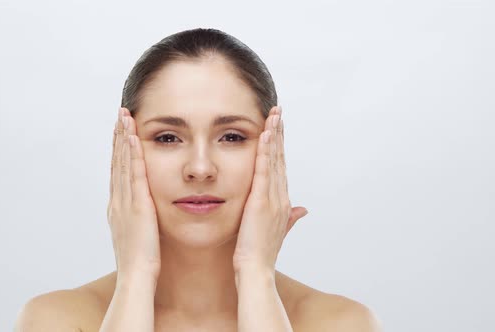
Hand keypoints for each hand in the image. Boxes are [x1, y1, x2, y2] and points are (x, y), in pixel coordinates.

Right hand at [107, 107, 160, 281]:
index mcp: (118, 207)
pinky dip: (132, 154)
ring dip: (123, 138)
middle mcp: (117, 200)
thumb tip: (144, 213)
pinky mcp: (137, 205)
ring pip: (123, 163)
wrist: (136, 277)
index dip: (118, 150)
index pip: (118, 172)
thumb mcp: (137, 235)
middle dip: (118, 137)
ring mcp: (125, 201)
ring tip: (124, 117)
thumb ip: (138, 220)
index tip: (120, 132)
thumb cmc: (141, 262)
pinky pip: (134, 174)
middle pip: (117, 162)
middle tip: (119, 115)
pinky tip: (133, 137)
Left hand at [232, 106, 308, 273]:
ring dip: (274, 135)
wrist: (256, 270)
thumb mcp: (277, 231)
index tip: (278, 128)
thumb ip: (290, 218)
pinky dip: (265, 151)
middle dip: (280, 133)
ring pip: (274, 160)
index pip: (281, 167)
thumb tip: (304, 209)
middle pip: (281, 158)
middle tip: (278, 112)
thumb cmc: (261, 253)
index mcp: (283, 202)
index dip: (280, 146)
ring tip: (274, 114)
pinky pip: (263, 171)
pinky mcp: (261, 201)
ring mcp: (273, 198)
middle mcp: (281, 197)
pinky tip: (265, 134)